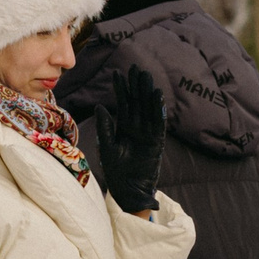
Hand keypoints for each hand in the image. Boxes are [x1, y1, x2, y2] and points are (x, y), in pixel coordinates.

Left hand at [94, 65, 166, 214]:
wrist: (128, 191)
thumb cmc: (116, 172)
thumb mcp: (107, 147)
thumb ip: (105, 127)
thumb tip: (100, 106)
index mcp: (124, 128)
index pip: (123, 104)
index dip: (121, 89)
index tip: (118, 73)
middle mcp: (137, 128)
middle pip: (138, 102)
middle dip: (136, 85)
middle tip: (136, 68)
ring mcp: (147, 134)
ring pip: (148, 109)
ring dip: (147, 93)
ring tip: (146, 76)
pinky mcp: (156, 142)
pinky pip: (158, 123)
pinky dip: (158, 109)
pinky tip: (156, 95)